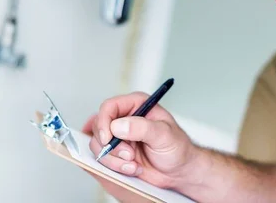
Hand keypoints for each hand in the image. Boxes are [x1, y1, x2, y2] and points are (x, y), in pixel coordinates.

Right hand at [82, 92, 200, 195]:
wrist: (178, 171)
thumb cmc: (177, 148)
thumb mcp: (164, 135)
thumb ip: (142, 128)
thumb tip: (118, 126)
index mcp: (137, 104)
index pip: (109, 107)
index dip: (104, 122)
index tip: (108, 140)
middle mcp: (124, 117)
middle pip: (99, 126)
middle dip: (111, 146)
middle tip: (130, 156)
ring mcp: (118, 136)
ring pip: (97, 144)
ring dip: (113, 159)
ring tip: (134, 165)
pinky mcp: (115, 152)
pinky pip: (102, 157)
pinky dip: (113, 166)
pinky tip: (131, 169)